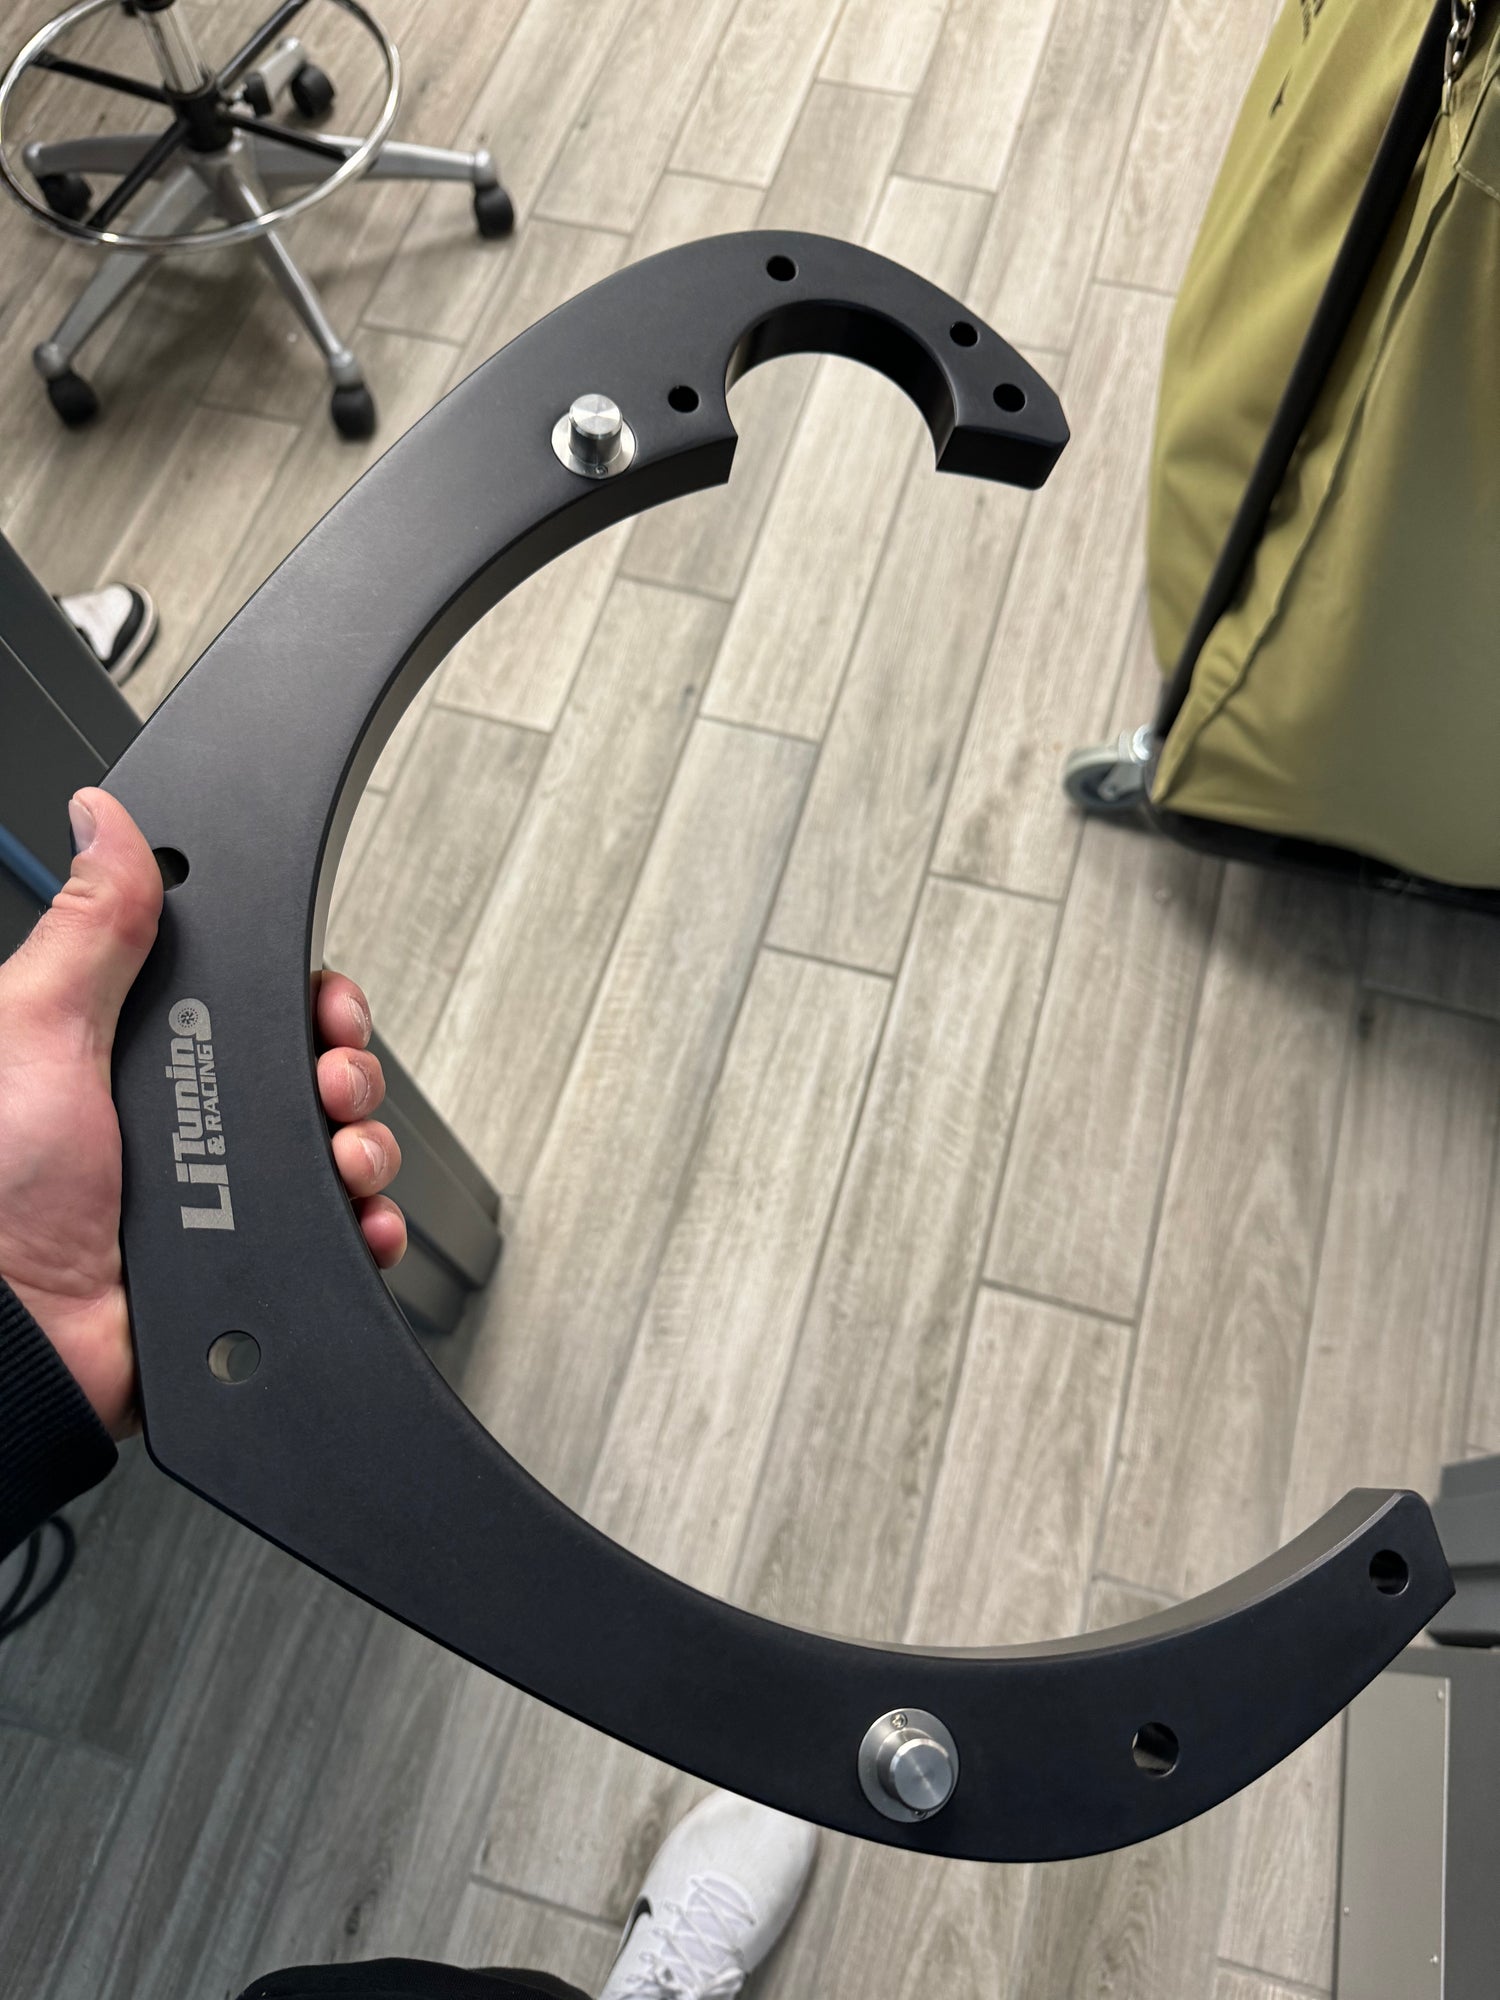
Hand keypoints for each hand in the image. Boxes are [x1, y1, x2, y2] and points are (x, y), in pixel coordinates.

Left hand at [0, 787, 405, 1437]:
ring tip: (343, 1158)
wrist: (18, 1348)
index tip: (324, 1003)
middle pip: (309, 1070)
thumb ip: (90, 927)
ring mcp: (217, 1192)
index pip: (250, 998)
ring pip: (336, 1149)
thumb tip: (107, 820)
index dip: (303, 994)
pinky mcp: (246, 1258)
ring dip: (365, 1145)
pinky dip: (365, 1226)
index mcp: (130, 1052)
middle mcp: (179, 1118)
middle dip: (347, 1069)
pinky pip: (338, 1235)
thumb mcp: (35, 1030)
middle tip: (332, 1082)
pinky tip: (355, 1219)